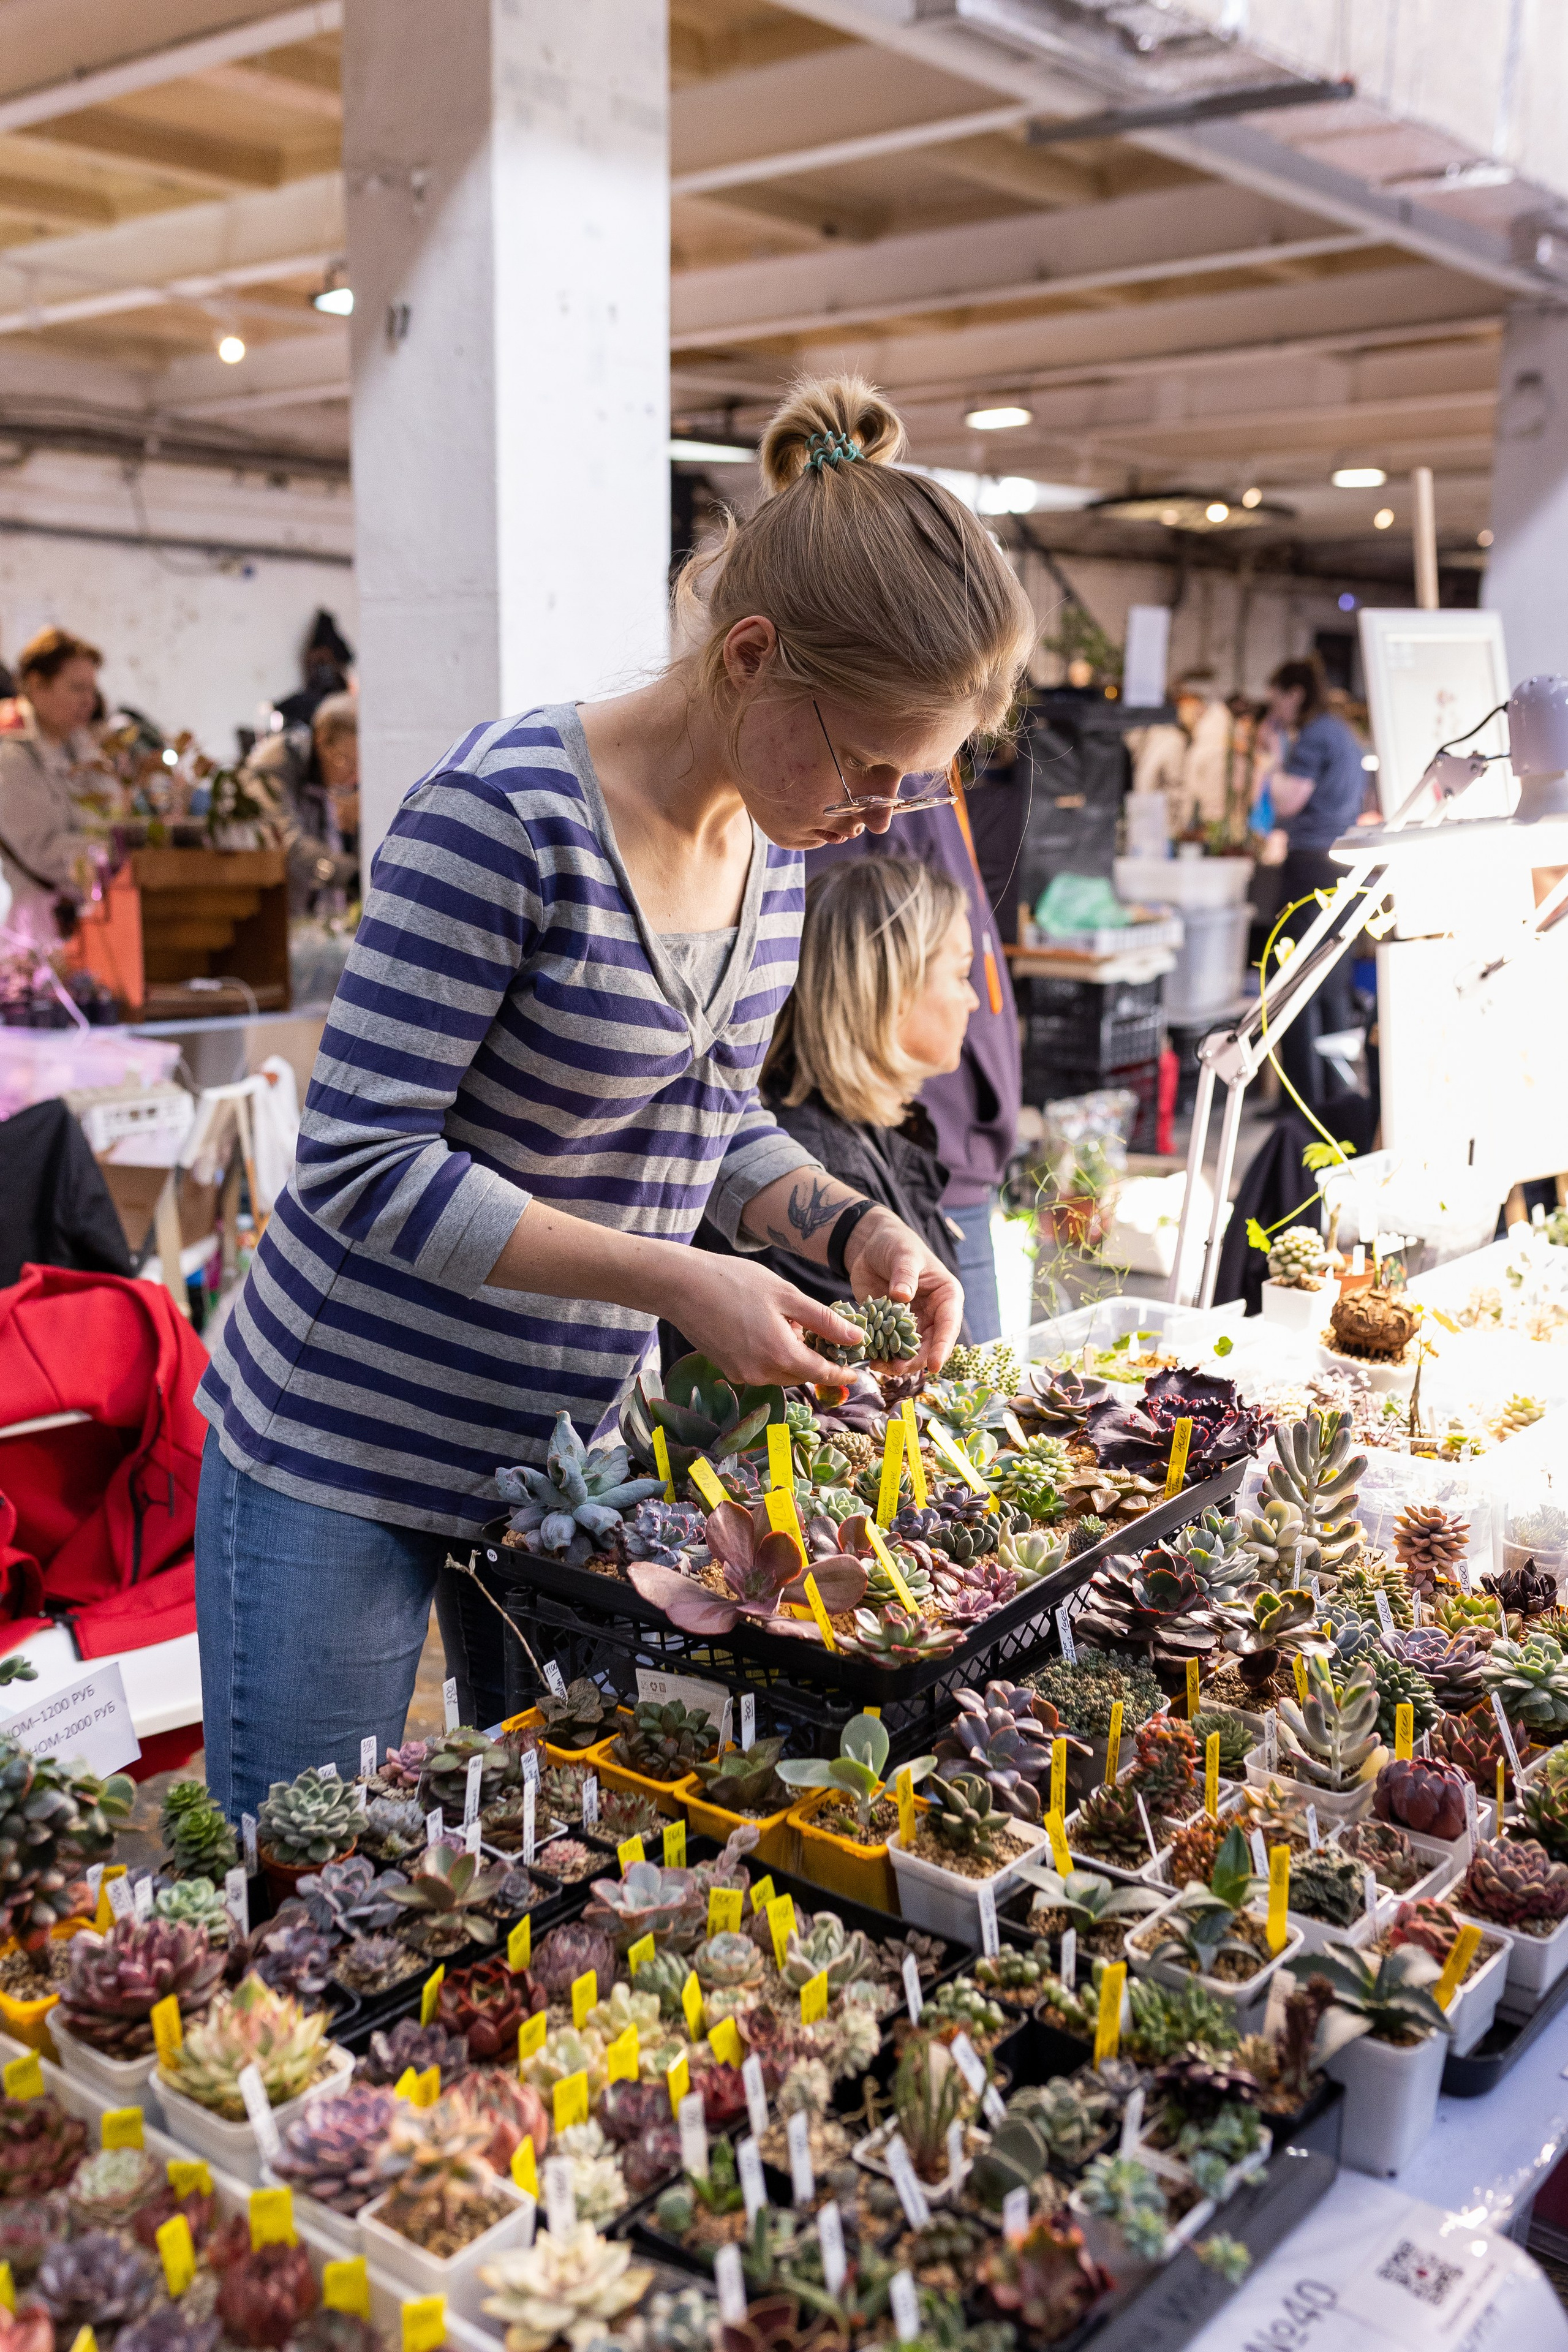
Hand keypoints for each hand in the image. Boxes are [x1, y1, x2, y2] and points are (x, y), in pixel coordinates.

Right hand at [659, 1251, 863, 1387]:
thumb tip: (856, 1338)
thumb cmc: (734, 1281)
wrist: (680, 1285)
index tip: (856, 1372)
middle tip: (824, 1336)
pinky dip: (771, 1355)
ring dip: (792, 1356)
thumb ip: (823, 1321)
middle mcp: (761, 1373)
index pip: (821, 1372)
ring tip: (790, 1324)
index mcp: (780, 1354)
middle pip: (801, 1374)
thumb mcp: (786, 1295)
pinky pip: (760, 1368)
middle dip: (815, 1360)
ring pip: (780, 1372)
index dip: (841, 1372)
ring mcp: (741, 1374)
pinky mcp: (727, 1369)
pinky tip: (766, 1328)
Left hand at [843, 1205, 963, 1373]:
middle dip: (916, 1360)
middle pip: (931, 1345)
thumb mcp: (902, 1255)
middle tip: (896, 1368)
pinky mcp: (893, 1326)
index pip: (949, 1325)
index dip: (943, 1347)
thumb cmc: (895, 1243)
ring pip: (911, 1351)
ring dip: (897, 1362)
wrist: (870, 1246)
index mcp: (946, 1296)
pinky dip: (882, 1354)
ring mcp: (913, 1322)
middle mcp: (934, 1313)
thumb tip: (903, 1296)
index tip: (935, 1366)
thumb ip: (905, 1274)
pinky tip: (869, 1358)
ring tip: (878, 1366)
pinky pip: (891, 1346)